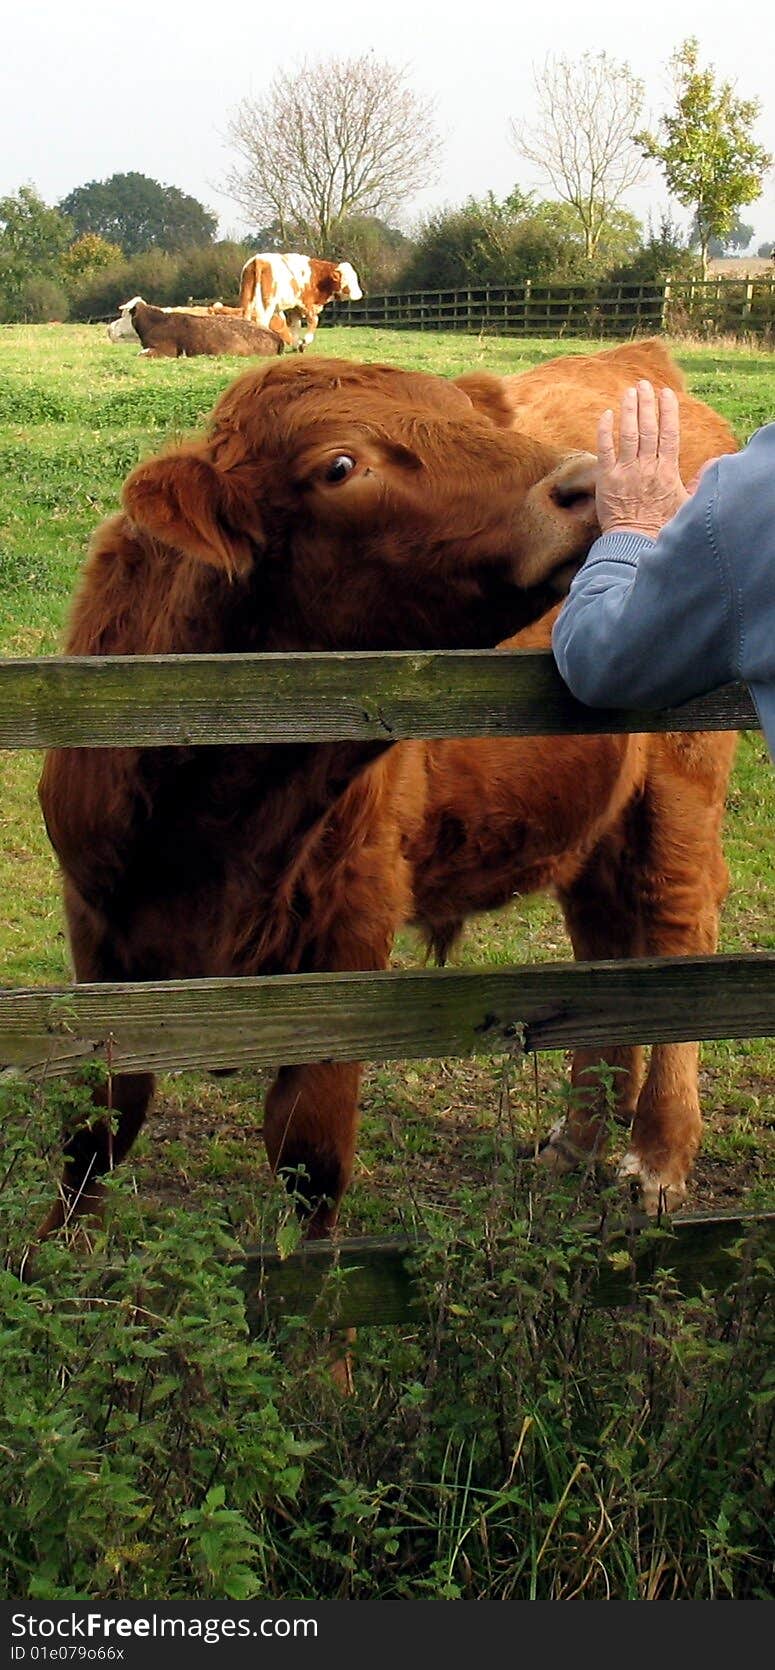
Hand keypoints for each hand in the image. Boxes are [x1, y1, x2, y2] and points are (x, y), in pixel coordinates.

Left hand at [596, 380, 689, 537]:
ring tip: (629, 392)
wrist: (635, 542)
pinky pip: (605, 449)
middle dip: (647, 403)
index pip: (669, 433)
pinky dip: (605, 430)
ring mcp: (626, 471)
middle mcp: (647, 466)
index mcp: (667, 470)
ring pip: (628, 434)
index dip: (668, 411)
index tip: (666, 394)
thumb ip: (697, 481)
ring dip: (629, 410)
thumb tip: (714, 464)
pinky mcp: (607, 479)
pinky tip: (605, 414)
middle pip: (648, 427)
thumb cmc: (661, 525)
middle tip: (644, 384)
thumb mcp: (685, 503)